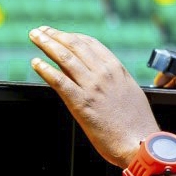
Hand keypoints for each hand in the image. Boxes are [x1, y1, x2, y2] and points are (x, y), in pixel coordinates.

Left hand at [29, 26, 160, 168]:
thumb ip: (115, 82)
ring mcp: (92, 87)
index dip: (71, 36)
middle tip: (41, 32)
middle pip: (75, 46)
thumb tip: (99, 77)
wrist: (141, 144)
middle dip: (55, 35)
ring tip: (35, 38)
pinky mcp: (81, 103)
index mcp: (117, 70)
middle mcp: (104, 74)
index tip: (60, 34)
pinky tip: (36, 63)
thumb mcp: (130, 93)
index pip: (90, 43)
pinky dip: (45, 69)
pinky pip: (59, 80)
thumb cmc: (138, 125)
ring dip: (46, 44)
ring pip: (65, 58)